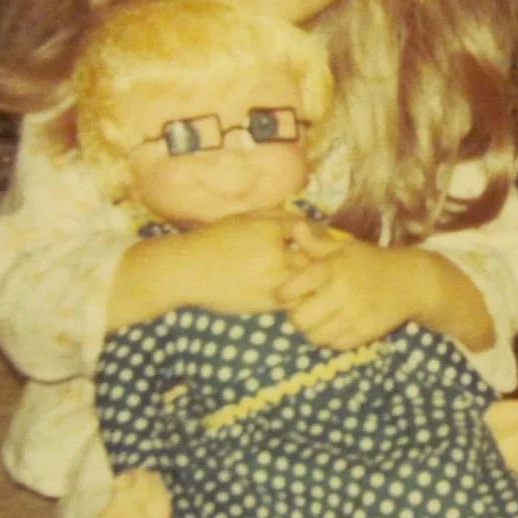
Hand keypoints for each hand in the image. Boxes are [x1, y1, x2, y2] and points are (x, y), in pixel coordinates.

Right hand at [109, 208, 305, 328]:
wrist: (186, 270)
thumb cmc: (213, 240)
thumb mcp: (243, 218)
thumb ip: (274, 215)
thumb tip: (303, 217)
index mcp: (270, 230)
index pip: (309, 229)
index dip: (318, 233)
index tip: (322, 237)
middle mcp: (276, 255)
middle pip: (316, 256)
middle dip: (323, 257)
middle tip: (331, 259)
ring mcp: (273, 281)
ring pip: (310, 281)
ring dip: (317, 279)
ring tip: (320, 278)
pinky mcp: (267, 302)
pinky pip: (296, 299)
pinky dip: (302, 295)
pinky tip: (300, 291)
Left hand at [274, 223, 417, 347]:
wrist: (411, 281)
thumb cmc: (371, 261)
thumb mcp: (345, 247)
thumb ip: (316, 243)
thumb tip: (295, 227)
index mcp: (332, 268)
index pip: (292, 288)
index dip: (283, 293)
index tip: (286, 292)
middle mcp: (341, 292)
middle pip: (299, 320)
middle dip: (296, 317)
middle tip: (303, 310)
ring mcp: (354, 315)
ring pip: (315, 336)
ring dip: (313, 330)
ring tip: (319, 320)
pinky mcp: (366, 332)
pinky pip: (335, 345)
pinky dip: (332, 339)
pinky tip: (337, 326)